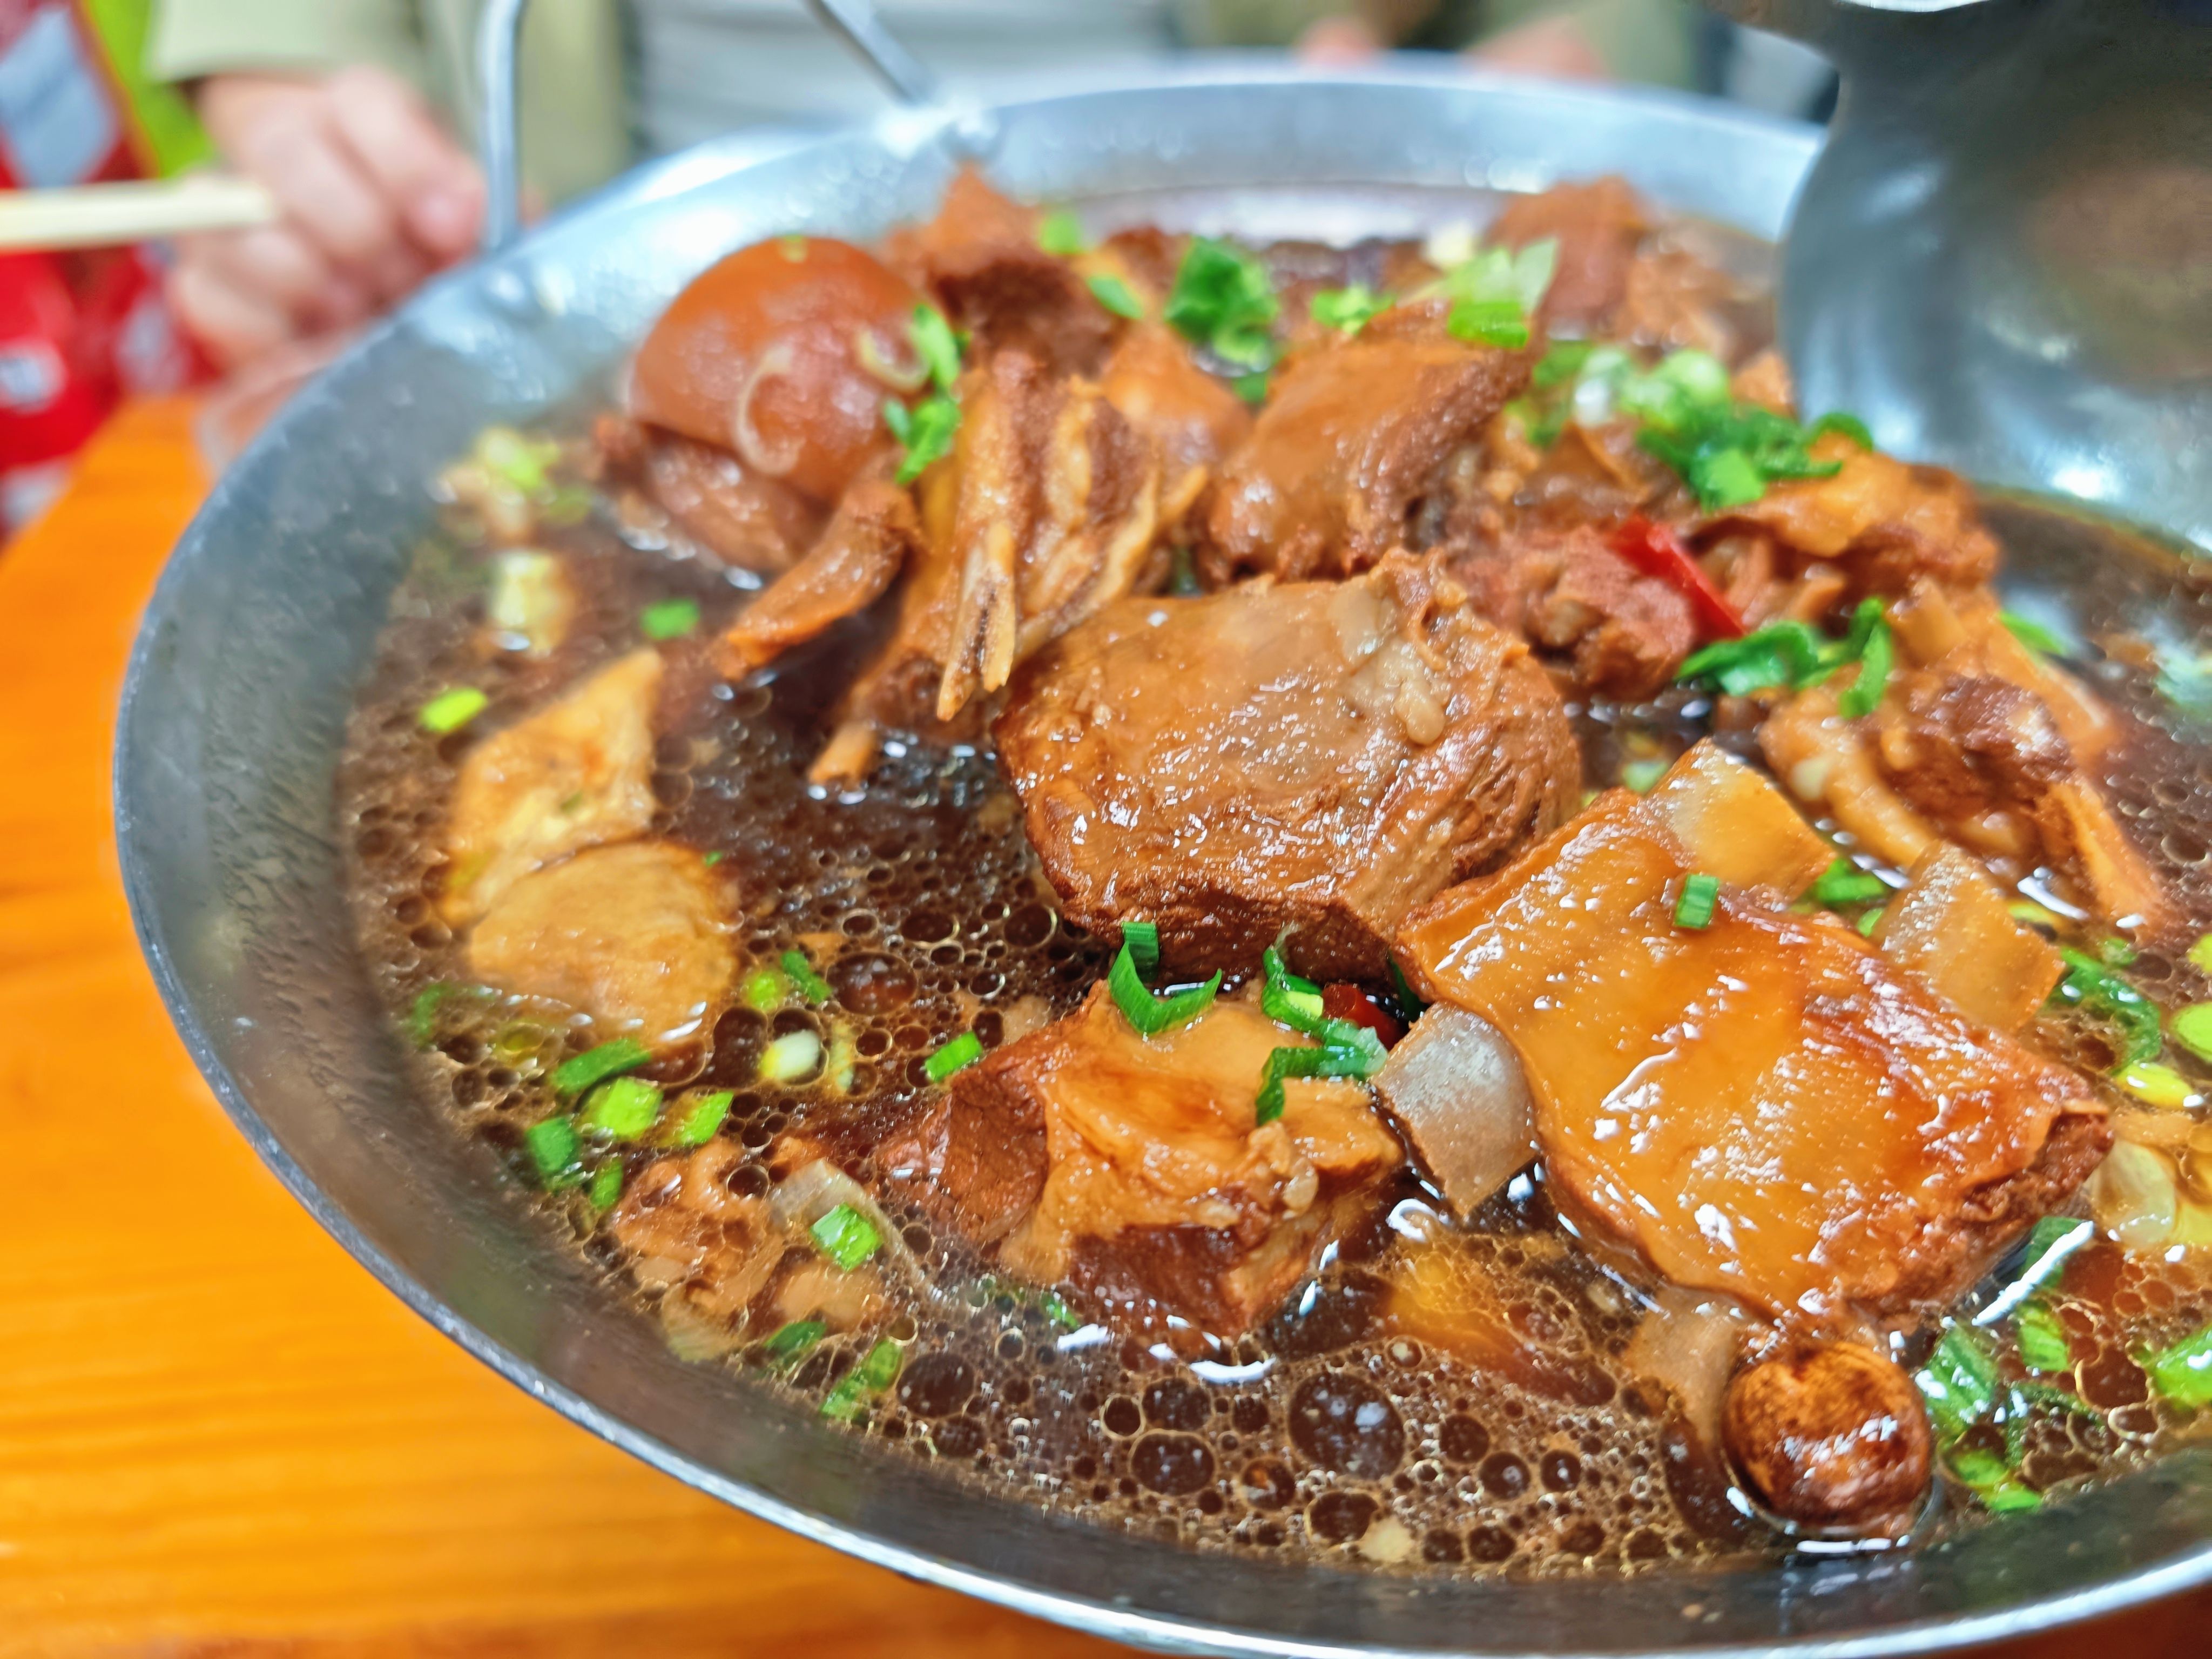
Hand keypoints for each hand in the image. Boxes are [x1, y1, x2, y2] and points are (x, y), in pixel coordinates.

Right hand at [170, 67, 484, 370]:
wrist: (373, 293)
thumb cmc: (431, 250)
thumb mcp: (476, 225)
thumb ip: (488, 216)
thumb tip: (469, 224)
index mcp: (357, 113)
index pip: (362, 102)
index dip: (407, 166)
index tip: (452, 230)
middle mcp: (279, 145)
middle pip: (287, 155)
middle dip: (358, 234)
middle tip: (404, 282)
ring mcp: (225, 212)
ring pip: (240, 226)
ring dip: (315, 287)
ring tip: (362, 319)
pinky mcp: (202, 284)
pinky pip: (206, 298)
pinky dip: (268, 334)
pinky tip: (316, 346)